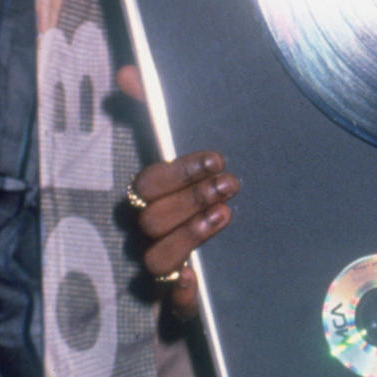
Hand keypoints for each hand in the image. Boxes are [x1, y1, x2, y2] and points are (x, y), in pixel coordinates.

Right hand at [118, 67, 236, 321]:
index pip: (148, 182)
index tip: (217, 157)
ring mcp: (166, 266)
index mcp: (152, 196)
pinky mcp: (184, 298)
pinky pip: (173, 306)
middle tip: (232, 183)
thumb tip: (129, 70)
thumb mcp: (190, 147)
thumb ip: (157, 108)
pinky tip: (197, 280)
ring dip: (189, 236)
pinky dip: (182, 296)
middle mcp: (152, 232)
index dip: (179, 170)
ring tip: (227, 215)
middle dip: (191, 199)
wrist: (247, 241)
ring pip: (157, 259)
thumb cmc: (206, 187)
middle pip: (151, 220)